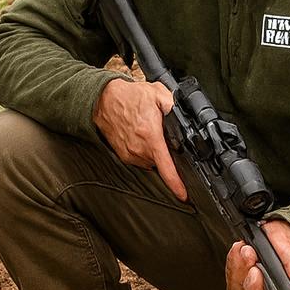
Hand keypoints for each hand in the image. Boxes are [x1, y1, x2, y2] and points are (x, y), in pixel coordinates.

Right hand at [92, 78, 185, 199]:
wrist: (103, 99)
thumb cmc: (129, 96)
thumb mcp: (158, 94)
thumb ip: (174, 106)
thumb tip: (186, 117)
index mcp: (150, 136)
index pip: (166, 168)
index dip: (176, 185)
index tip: (185, 196)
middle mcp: (139, 149)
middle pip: (162, 164)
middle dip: (168, 156)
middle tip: (168, 139)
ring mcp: (130, 154)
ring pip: (152, 162)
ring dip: (156, 153)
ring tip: (152, 134)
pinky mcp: (123, 155)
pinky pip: (141, 160)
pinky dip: (145, 152)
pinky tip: (143, 137)